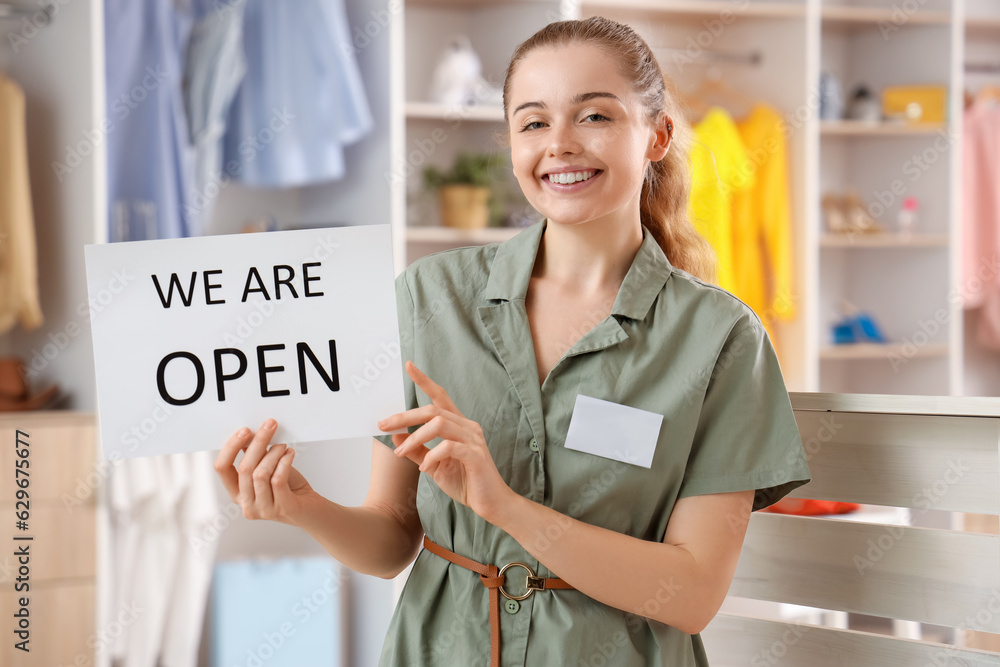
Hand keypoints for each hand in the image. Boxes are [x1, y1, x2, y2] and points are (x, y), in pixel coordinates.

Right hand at [214, 419, 316, 524]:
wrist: (311, 510)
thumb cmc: (289, 488)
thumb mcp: (267, 469)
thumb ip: (254, 456)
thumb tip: (248, 432)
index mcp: (237, 493)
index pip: (221, 468)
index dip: (230, 447)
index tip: (245, 430)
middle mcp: (247, 504)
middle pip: (244, 468)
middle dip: (258, 442)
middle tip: (270, 425)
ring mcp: (263, 509)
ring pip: (260, 474)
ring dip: (273, 453)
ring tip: (283, 446)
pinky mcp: (282, 508)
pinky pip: (277, 479)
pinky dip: (284, 462)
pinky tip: (290, 454)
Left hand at [378, 361, 512, 522]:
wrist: (491, 504)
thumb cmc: (465, 482)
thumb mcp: (433, 465)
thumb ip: (416, 450)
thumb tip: (395, 436)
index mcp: (459, 425)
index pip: (440, 396)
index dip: (424, 381)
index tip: (408, 366)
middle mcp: (468, 427)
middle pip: (433, 410)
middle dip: (405, 416)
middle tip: (384, 425)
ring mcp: (474, 439)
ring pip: (439, 424)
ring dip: (415, 437)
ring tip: (401, 452)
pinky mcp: (476, 455)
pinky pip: (449, 447)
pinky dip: (432, 455)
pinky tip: (425, 468)